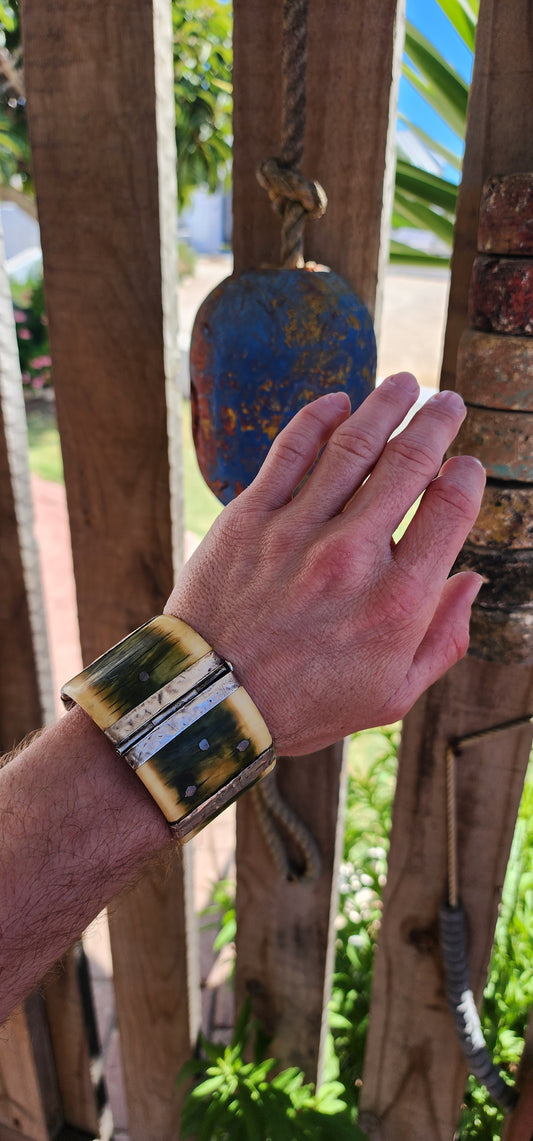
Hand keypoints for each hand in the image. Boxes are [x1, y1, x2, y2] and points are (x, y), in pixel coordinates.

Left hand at [166, 374, 484, 754]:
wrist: (211, 702)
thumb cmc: (306, 703)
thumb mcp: (392, 695)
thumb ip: (443, 638)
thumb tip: (472, 580)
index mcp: (397, 601)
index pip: (450, 510)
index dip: (466, 476)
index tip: (467, 465)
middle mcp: (352, 557)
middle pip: (408, 463)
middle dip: (436, 423)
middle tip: (447, 403)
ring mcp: (297, 531)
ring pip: (353, 445)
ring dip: (384, 405)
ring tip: (404, 385)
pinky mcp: (249, 517)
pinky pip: (289, 450)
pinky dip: (318, 418)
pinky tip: (339, 402)